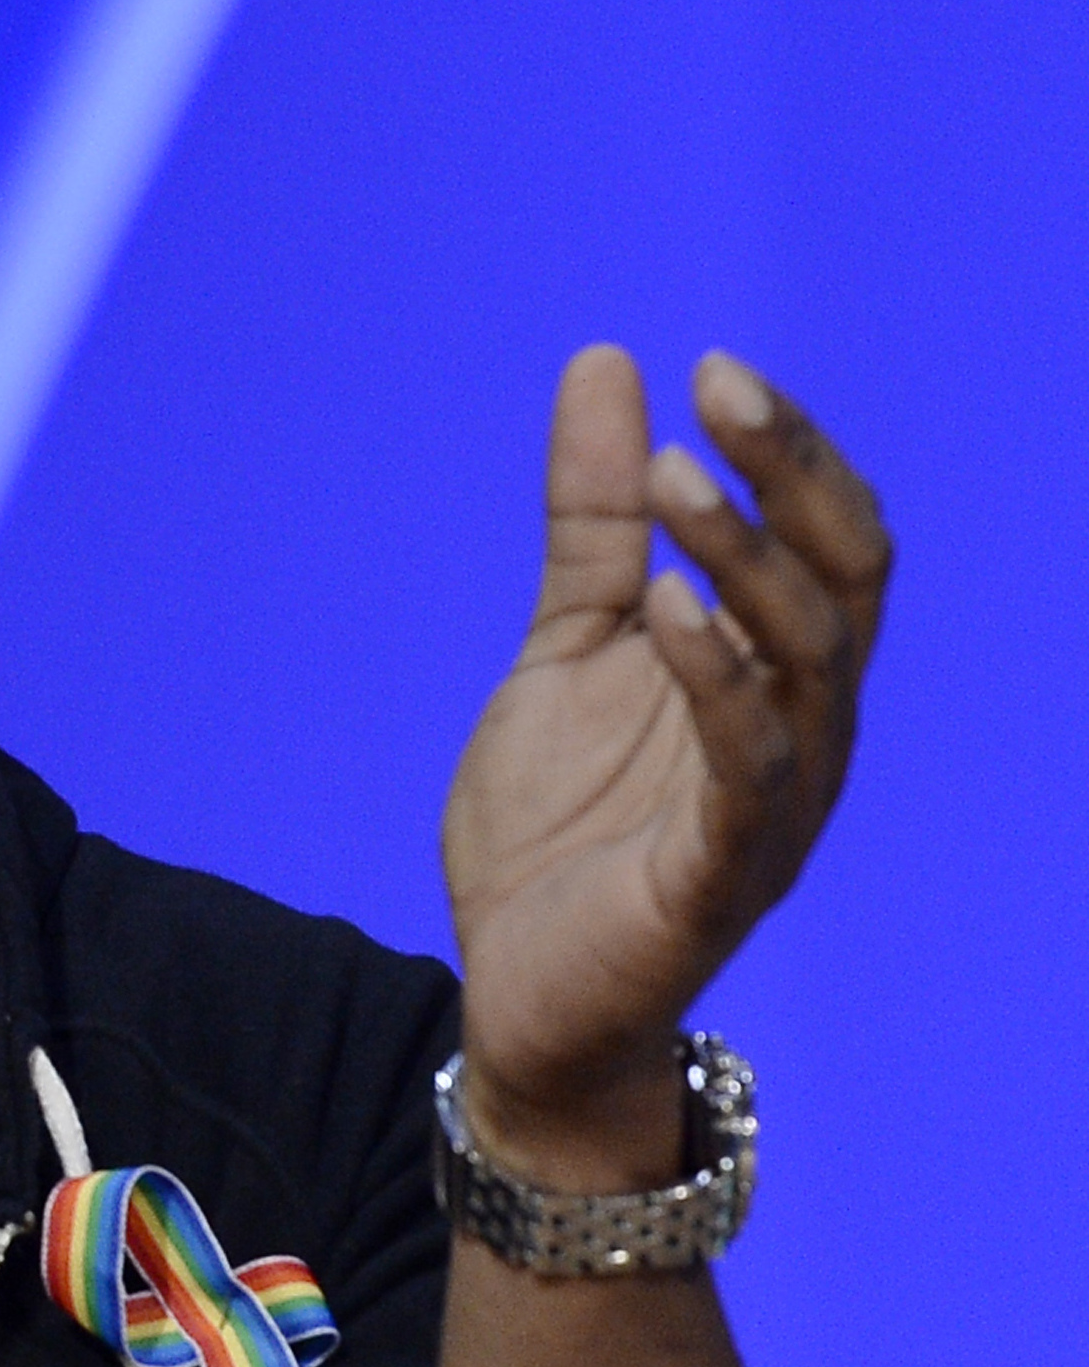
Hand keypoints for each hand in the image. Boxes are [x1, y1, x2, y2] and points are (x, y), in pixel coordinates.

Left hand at [441, 346, 890, 1181]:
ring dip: (745, 556)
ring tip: (674, 479)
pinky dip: (717, 676)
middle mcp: (802, 730)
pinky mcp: (721, 873)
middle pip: (846, 576)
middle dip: (794, 474)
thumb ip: (591, 526)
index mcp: (775, 674)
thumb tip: (607, 364)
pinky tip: (666, 605)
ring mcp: (773, 803)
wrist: (521, 1003)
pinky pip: (749, 764)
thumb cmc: (561, 833)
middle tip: (721, 386)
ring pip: (811, 656)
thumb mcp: (564, 650)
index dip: (785, 450)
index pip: (823, 538)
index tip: (708, 367)